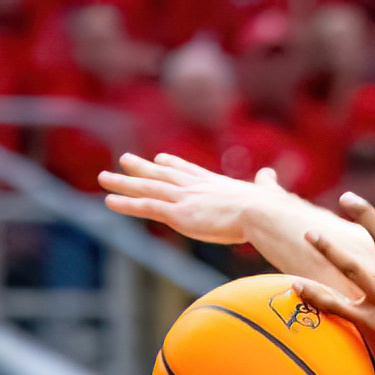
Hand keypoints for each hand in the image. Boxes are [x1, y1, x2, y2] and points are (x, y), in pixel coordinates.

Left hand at [99, 154, 282, 247]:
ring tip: (103, 178)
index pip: (189, 171)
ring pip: (146, 188)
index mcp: (216, 184)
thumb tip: (271, 175)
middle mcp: (195, 187)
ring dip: (123, 183)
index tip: (160, 159)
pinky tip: (109, 202)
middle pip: (162, 175)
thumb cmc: (269, 208)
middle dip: (141, 168)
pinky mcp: (178, 214)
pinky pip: (146, 207)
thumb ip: (267, 184)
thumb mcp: (268, 193)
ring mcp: (184, 199)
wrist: (261, 213)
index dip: (173, 165)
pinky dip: (126, 204)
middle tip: (123, 159)